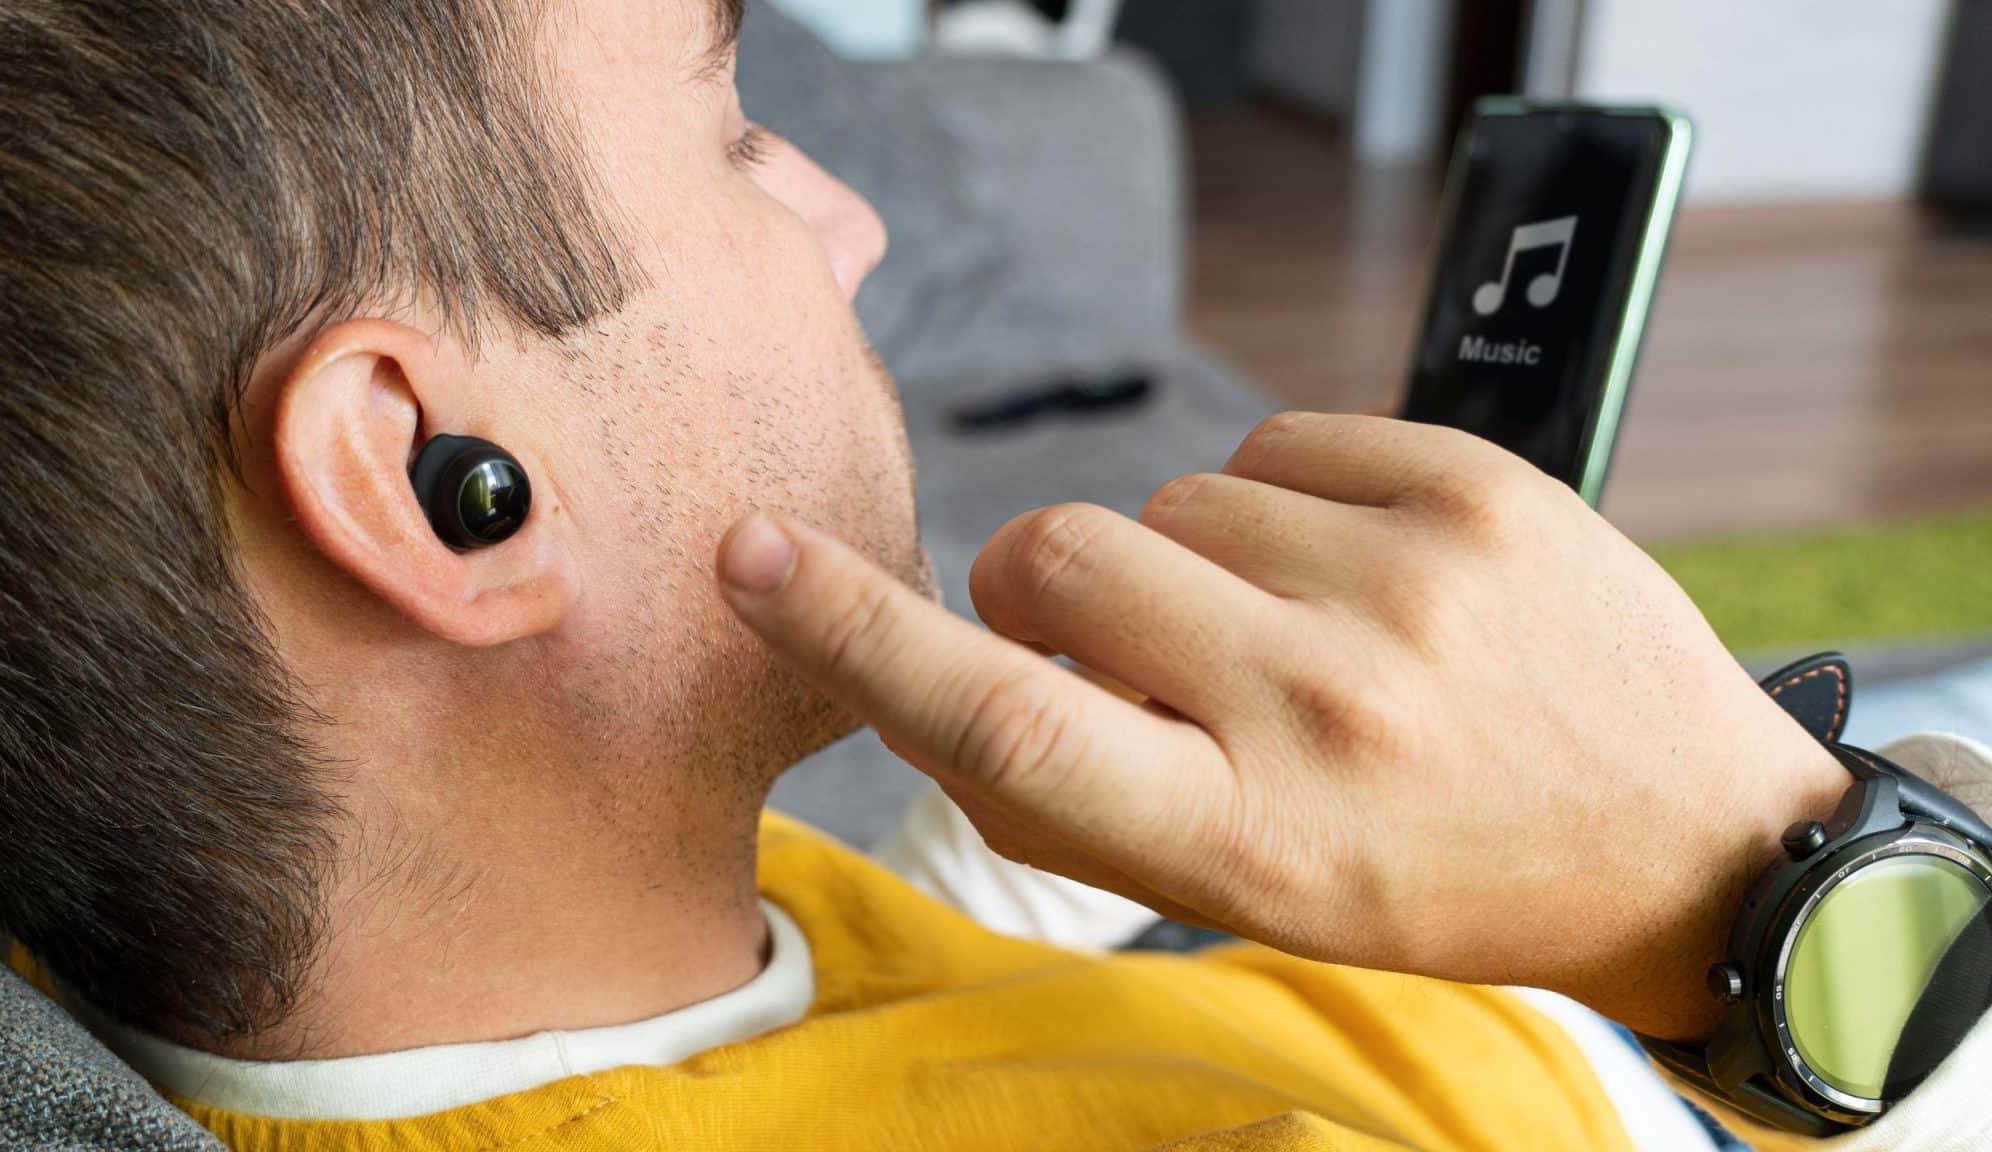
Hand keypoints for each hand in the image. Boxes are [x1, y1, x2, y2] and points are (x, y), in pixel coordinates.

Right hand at [716, 413, 1847, 1038]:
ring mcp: (1407, 580)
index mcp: (1245, 837)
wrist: (1687, 837)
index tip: (752, 555)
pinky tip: (1358, 577)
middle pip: (1062, 555)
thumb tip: (942, 682)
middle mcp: (1321, 704)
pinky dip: (1282, 502)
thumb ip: (1079, 804)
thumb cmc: (1437, 878)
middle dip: (1055, 586)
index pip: (1003, 719)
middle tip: (1145, 650)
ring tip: (1303, 635)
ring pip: (1170, 494)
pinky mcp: (1474, 485)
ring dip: (1195, 559)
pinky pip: (1275, 440)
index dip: (851, 628)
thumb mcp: (1245, 899)